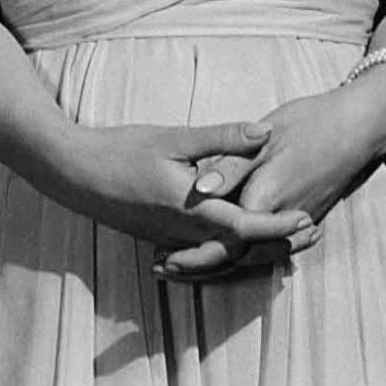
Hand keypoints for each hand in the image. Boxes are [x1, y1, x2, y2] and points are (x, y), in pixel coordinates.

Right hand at [57, 120, 315, 258]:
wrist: (73, 173)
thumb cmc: (121, 150)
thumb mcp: (174, 137)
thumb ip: (222, 137)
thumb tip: (265, 131)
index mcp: (191, 209)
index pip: (246, 227)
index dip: (279, 225)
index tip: (307, 219)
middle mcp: (184, 232)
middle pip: (242, 249)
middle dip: (278, 242)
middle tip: (312, 231)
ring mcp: (171, 239)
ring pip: (224, 253)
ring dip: (258, 246)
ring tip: (287, 236)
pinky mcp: (160, 236)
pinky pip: (204, 251)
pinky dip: (230, 247)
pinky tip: (240, 236)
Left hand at [157, 68, 385, 281]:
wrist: (359, 126)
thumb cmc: (310, 123)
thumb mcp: (266, 135)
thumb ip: (230, 164)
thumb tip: (198, 190)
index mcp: (266, 199)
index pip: (224, 241)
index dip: (192, 254)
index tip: (161, 258)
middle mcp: (281, 220)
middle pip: (236, 256)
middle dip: (199, 265)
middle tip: (163, 268)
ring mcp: (296, 222)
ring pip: (253, 255)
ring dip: (219, 261)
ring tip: (184, 262)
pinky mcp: (304, 217)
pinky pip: (269, 244)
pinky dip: (244, 250)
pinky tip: (225, 245)